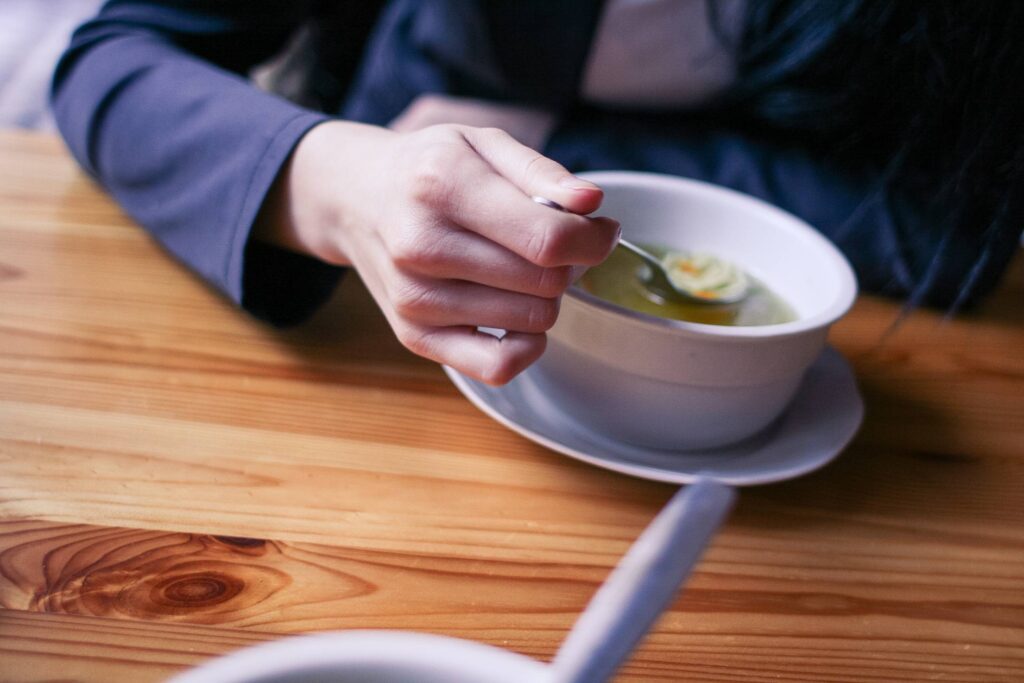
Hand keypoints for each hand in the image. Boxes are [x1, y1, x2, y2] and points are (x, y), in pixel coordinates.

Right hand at [257, 121, 619, 384]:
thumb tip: (592, 202)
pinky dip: (525, 344)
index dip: (594, 239)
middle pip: (546, 283)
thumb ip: (542, 172)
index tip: (600, 229)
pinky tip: (517, 312)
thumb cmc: (429, 169)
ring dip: (545, 297)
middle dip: (569, 263)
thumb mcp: (483, 143)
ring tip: (521, 268)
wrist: (356, 198)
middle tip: (553, 243)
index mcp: (443, 187)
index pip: (549, 239)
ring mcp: (415, 299)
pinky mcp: (415, 337)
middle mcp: (422, 247)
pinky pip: (498, 367)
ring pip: (533, 322)